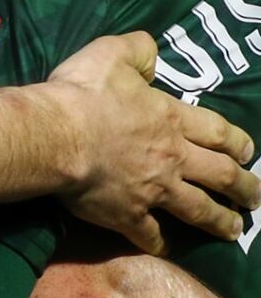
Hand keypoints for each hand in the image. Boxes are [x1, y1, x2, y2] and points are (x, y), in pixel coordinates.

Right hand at [45, 32, 257, 254]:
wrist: (56, 136)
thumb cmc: (84, 93)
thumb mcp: (111, 53)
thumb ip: (138, 50)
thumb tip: (153, 50)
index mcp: (170, 119)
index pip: (217, 132)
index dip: (238, 143)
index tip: (249, 153)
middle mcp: (172, 158)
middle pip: (220, 175)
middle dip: (243, 188)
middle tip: (255, 198)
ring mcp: (153, 190)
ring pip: (198, 210)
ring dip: (219, 221)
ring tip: (234, 230)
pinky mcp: (128, 215)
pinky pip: (150, 234)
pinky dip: (160, 242)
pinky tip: (165, 247)